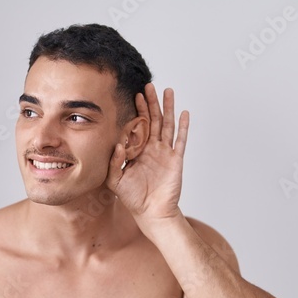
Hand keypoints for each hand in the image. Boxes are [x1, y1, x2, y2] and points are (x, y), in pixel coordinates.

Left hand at [105, 82, 189, 232]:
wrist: (150, 212)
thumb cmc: (133, 198)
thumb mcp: (115, 180)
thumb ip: (113, 163)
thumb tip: (117, 144)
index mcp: (138, 151)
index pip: (139, 126)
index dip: (138, 111)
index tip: (135, 95)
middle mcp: (152, 149)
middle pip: (153, 120)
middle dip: (151, 103)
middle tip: (149, 85)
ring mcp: (165, 153)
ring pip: (167, 125)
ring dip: (168, 108)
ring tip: (168, 91)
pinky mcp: (176, 160)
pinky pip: (180, 140)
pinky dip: (183, 127)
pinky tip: (184, 113)